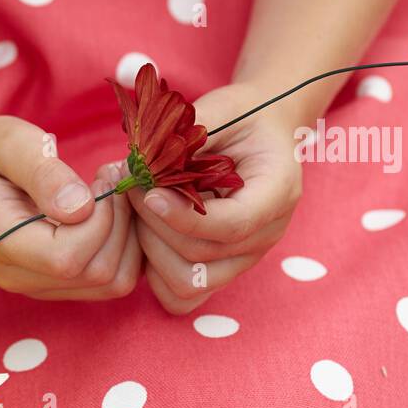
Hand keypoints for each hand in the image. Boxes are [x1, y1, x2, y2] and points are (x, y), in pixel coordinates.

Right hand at [0, 114, 140, 300]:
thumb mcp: (10, 143)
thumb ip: (43, 173)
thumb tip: (82, 208)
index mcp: (0, 244)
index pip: (67, 258)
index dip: (101, 219)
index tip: (101, 177)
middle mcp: (18, 277)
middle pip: (98, 273)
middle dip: (120, 223)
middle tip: (113, 178)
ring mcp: (39, 286)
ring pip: (113, 282)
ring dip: (129, 236)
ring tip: (115, 193)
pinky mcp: (59, 285)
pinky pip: (113, 280)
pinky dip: (126, 246)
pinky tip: (113, 212)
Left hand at [128, 83, 302, 313]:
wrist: (263, 133)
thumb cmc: (242, 118)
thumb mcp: (223, 110)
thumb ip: (190, 134)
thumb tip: (142, 159)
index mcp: (278, 193)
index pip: (231, 226)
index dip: (182, 216)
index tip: (148, 192)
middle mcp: (266, 235)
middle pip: (202, 257)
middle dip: (155, 226)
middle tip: (130, 189)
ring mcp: (244, 259)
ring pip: (188, 283)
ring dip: (151, 251)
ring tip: (137, 212)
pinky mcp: (220, 271)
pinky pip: (182, 297)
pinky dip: (155, 273)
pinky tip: (146, 235)